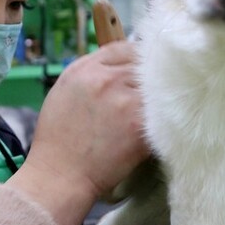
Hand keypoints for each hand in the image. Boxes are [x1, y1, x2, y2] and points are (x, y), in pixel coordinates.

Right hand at [6, 41, 150, 224]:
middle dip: (150, 78)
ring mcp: (124, 99)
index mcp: (85, 69)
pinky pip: (164, 111)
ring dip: (161, 98)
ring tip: (161, 111)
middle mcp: (105, 79)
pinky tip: (163, 128)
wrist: (60, 175)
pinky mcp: (139, 123)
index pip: (124, 48)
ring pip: (157, 86)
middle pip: (144, 65)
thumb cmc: (58, 140)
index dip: (136, 60)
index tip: (143, 72)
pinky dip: (166, 119)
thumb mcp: (64, 93)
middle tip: (155, 94)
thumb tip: (119, 68)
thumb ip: (91, 75)